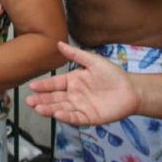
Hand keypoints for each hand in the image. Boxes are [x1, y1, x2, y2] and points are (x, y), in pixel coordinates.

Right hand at [25, 41, 139, 125]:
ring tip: (38, 108)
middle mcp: (74, 95)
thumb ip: (76, 54)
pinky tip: (57, 114)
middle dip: (41, 99)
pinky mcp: (89, 118)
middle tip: (29, 101)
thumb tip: (58, 43)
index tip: (31, 86)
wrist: (132, 90)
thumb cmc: (113, 74)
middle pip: (54, 98)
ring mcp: (80, 107)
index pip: (54, 84)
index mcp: (73, 81)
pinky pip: (75, 117)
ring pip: (61, 108)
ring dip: (49, 109)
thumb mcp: (93, 61)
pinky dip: (65, 116)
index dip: (43, 85)